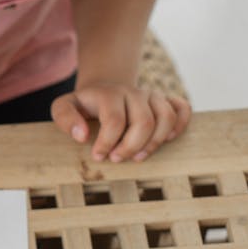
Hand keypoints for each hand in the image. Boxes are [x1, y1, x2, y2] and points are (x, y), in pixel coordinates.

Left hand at [51, 84, 190, 162]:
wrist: (104, 89)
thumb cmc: (84, 105)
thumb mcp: (64, 107)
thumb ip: (65, 118)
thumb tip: (82, 135)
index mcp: (109, 94)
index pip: (114, 120)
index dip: (107, 143)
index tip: (98, 156)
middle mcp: (134, 92)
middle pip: (144, 121)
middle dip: (132, 146)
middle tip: (117, 159)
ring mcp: (152, 95)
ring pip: (166, 117)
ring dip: (155, 142)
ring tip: (139, 157)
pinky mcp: (166, 100)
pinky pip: (182, 108)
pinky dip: (180, 125)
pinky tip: (168, 139)